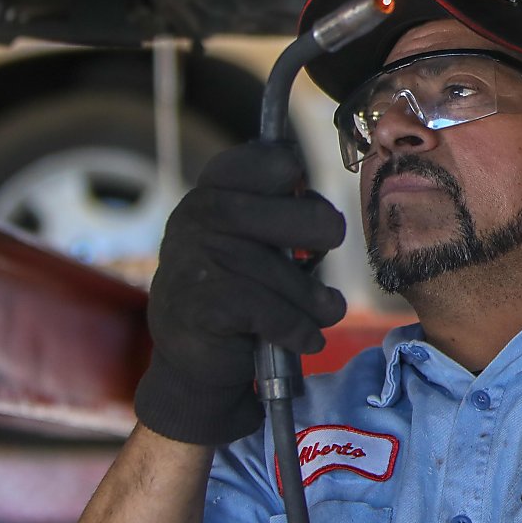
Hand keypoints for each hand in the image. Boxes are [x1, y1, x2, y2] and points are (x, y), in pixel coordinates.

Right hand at [133, 142, 347, 445]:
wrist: (192, 363)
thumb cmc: (239, 292)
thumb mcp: (253, 242)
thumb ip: (283, 215)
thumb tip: (328, 217)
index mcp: (211, 192)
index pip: (265, 159)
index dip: (292, 173)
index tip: (301, 192)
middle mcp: (197, 217)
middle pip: (293, 210)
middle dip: (322, 231)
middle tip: (327, 250)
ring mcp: (196, 259)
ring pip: (287, 273)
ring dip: (316, 300)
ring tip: (324, 311)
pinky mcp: (202, 305)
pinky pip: (274, 313)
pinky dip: (299, 330)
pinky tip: (305, 339)